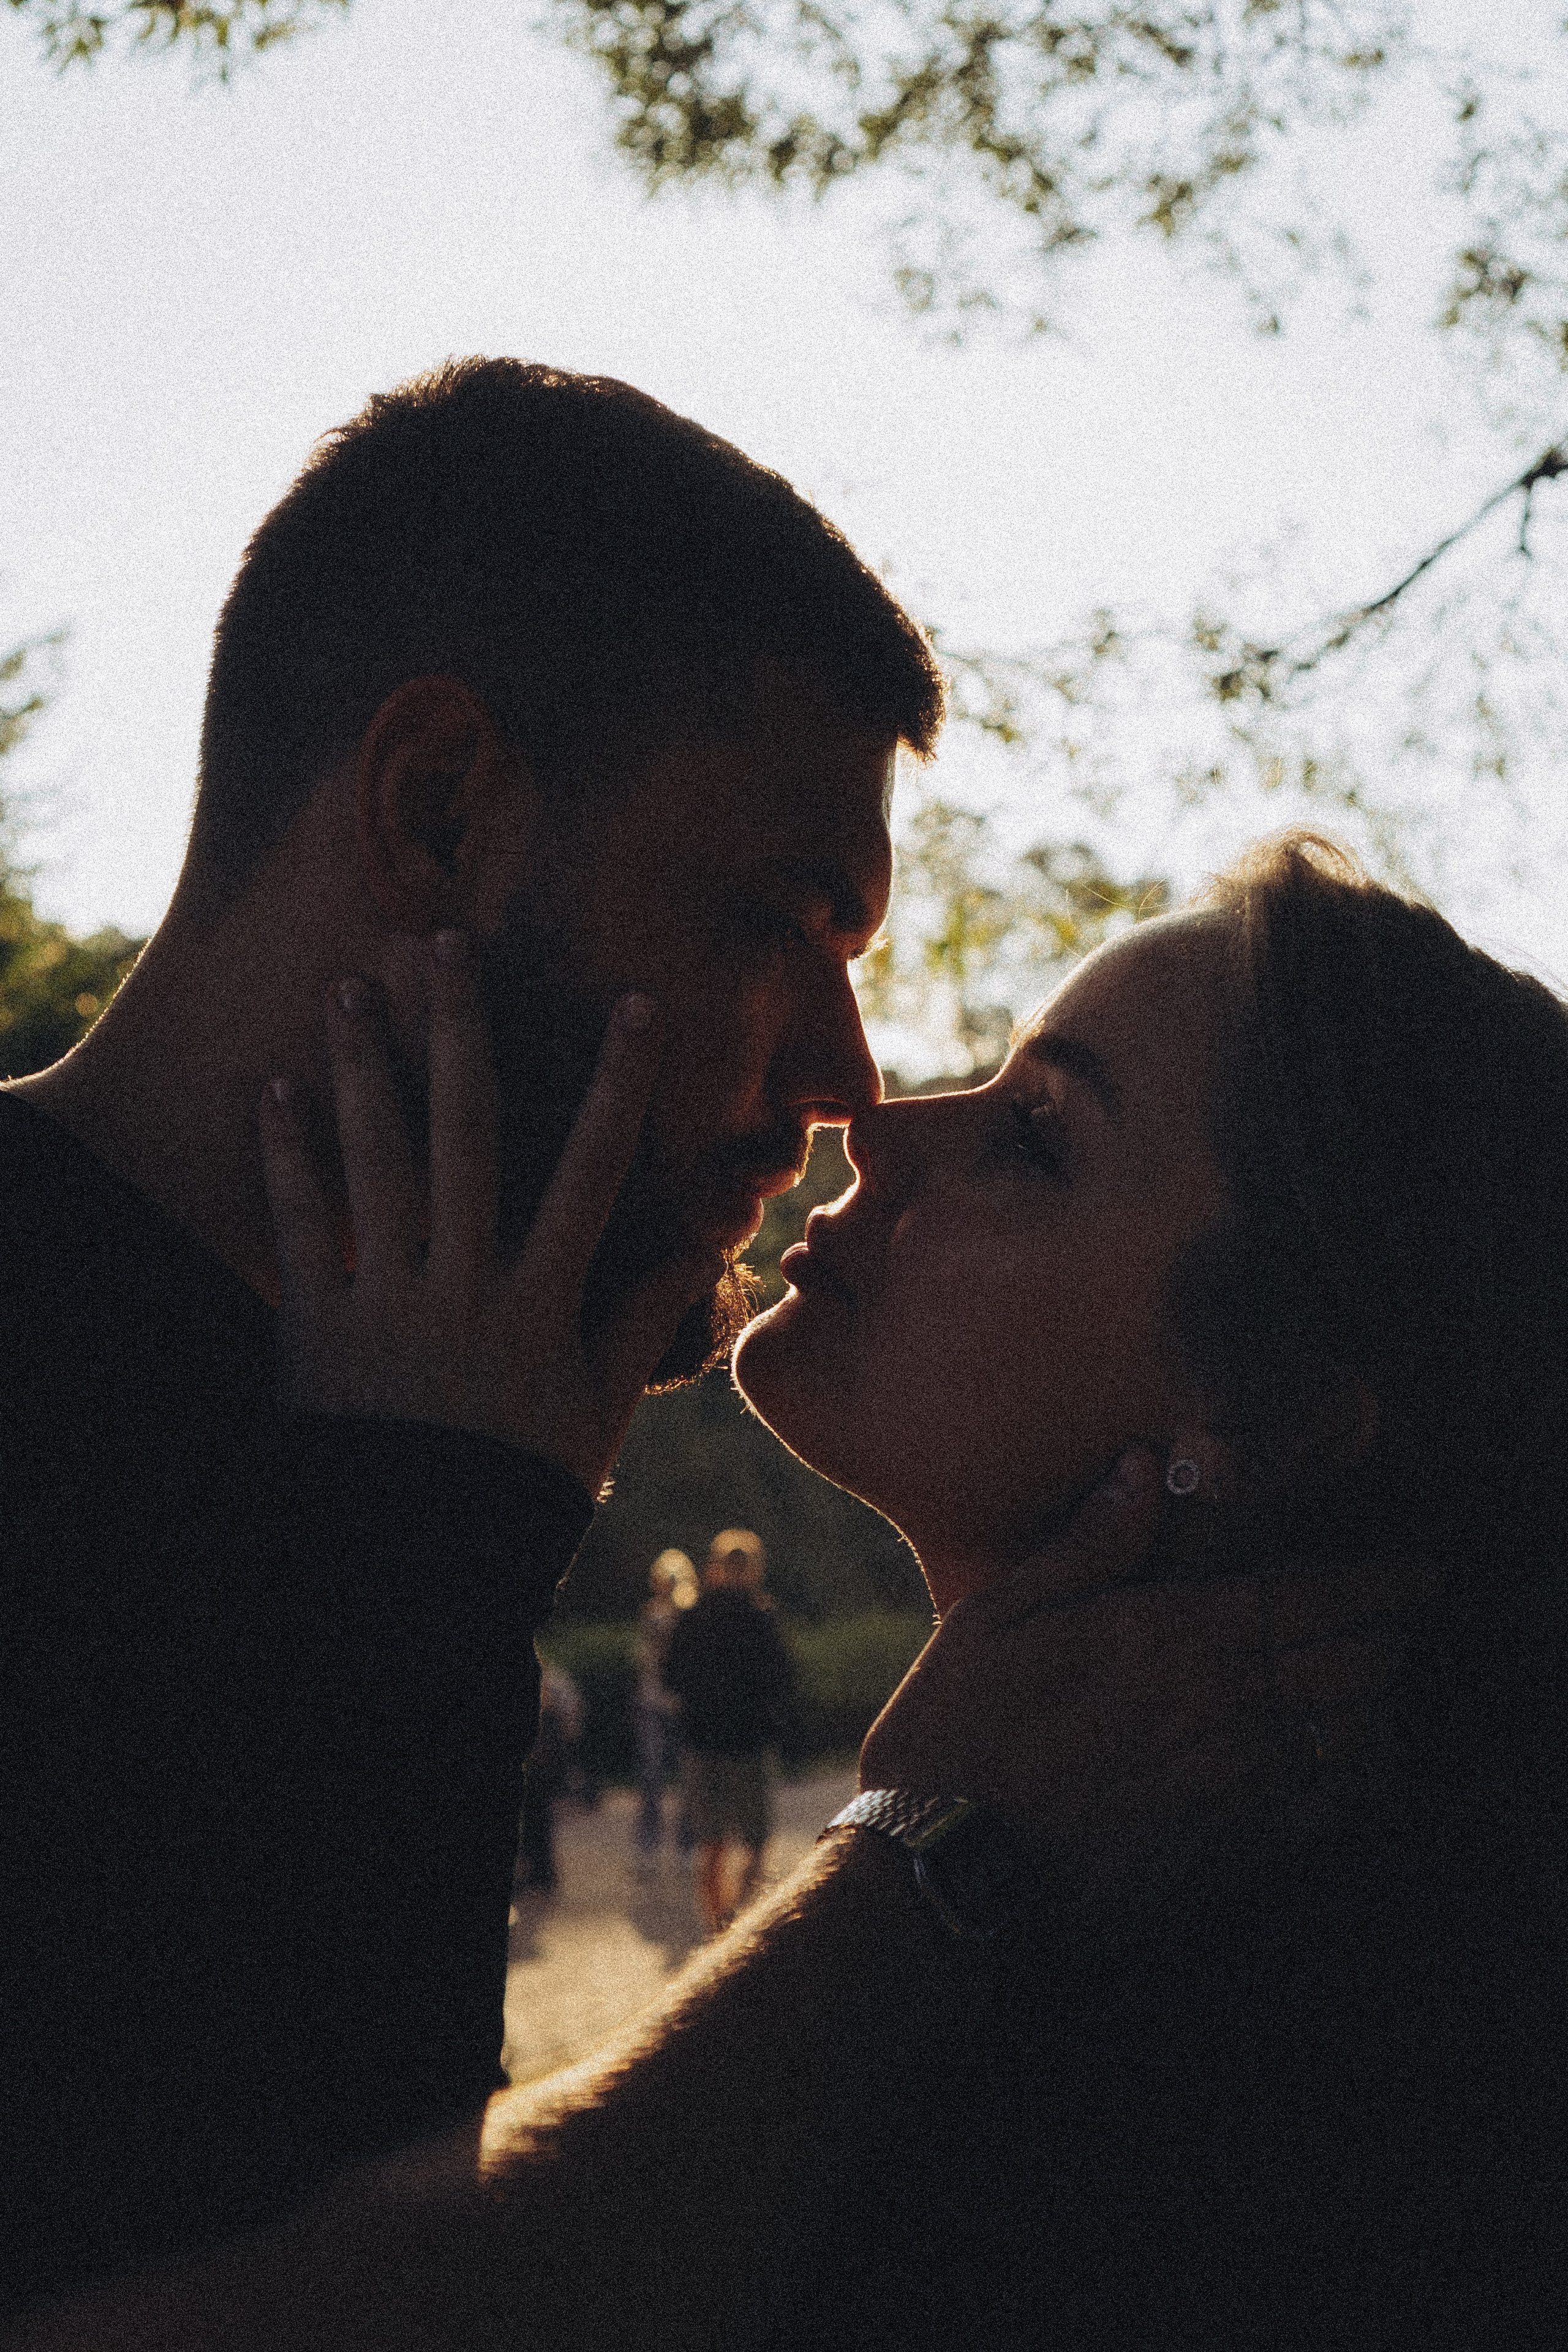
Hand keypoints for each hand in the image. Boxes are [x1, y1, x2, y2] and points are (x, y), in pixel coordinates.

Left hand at [257, 933, 712, 1494]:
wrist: (408, 1565)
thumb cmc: (515, 1484)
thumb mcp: (595, 1408)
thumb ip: (644, 1315)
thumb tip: (709, 1240)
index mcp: (539, 1302)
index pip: (590, 1172)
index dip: (616, 1086)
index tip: (636, 1005)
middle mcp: (464, 1286)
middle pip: (467, 1135)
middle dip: (460, 1033)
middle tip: (445, 944)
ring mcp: (386, 1301)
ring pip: (377, 1162)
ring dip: (363, 1069)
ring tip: (349, 989)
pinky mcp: (317, 1326)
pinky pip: (299, 1226)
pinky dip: (287, 1156)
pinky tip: (275, 1091)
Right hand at [860, 1451, 1429, 1883]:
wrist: (947, 1872)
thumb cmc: (959, 1733)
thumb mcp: (999, 1614)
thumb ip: (1090, 1543)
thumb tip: (1148, 1466)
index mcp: (1173, 1634)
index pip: (1315, 1596)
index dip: (1383, 1581)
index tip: (1420, 1572)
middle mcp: (1225, 1706)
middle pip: (1360, 1662)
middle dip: (1395, 1634)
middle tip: (1406, 1618)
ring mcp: (1239, 1784)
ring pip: (1361, 1733)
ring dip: (1384, 1703)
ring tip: (1385, 1682)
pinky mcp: (1235, 1852)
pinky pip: (1337, 1807)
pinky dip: (1366, 1776)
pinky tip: (1361, 1762)